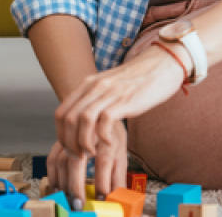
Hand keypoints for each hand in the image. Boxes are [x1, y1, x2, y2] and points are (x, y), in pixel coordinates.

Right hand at [46, 120, 126, 209]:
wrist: (97, 110)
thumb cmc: (110, 136)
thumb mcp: (121, 154)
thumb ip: (118, 177)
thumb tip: (118, 199)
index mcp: (107, 140)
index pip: (104, 162)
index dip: (102, 182)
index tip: (101, 198)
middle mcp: (87, 136)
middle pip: (77, 161)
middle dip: (76, 185)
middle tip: (78, 204)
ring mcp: (71, 137)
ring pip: (61, 159)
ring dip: (62, 181)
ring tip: (66, 198)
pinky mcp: (60, 140)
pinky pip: (52, 157)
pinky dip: (52, 174)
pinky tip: (56, 186)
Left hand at [54, 44, 184, 158]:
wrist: (161, 65)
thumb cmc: (136, 81)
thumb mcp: (108, 88)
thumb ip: (94, 101)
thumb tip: (82, 124)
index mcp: (86, 85)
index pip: (60, 113)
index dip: (61, 134)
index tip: (70, 149)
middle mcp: (93, 87)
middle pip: (68, 118)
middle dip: (69, 142)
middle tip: (79, 156)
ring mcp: (108, 92)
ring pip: (83, 120)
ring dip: (84, 142)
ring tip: (92, 153)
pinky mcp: (125, 99)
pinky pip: (105, 121)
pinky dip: (103, 136)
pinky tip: (110, 143)